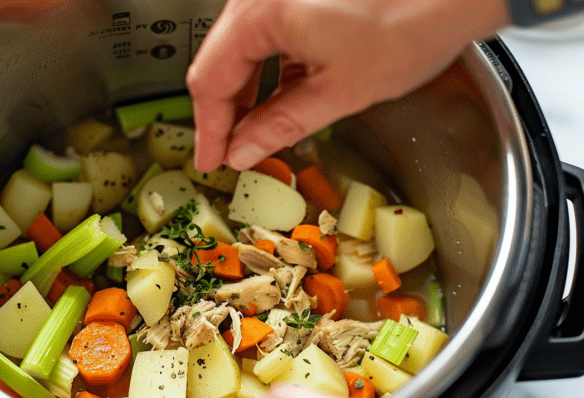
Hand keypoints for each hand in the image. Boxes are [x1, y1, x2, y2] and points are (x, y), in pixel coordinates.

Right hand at [187, 0, 509, 171]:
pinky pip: (269, 34)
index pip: (211, 81)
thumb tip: (243, 150)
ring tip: (261, 132)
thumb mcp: (339, 91)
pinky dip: (273, 69)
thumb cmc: (412, 20)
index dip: (209, 129)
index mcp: (260, 12)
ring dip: (251, 92)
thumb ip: (280, 125)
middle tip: (232, 152)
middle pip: (222, 62)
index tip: (211, 160)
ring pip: (244, 50)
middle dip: (228, 112)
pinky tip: (286, 97)